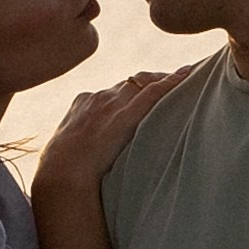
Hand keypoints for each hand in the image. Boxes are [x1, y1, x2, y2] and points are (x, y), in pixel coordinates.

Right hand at [30, 70, 191, 248]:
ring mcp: (112, 104)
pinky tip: (187, 75)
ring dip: (163, 79)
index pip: (112, 91)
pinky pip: (153, 92)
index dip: (130, 91)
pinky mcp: (126, 114)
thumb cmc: (62, 172)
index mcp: (82, 105)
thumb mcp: (68, 155)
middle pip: (130, 83)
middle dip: (150, 81)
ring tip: (185, 76)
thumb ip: (84, 151)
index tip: (143, 92)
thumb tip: (89, 166)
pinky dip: (171, 82)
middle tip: (172, 80)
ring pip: (143, 82)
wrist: (61, 174)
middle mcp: (98, 98)